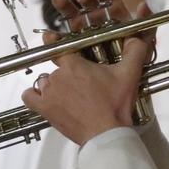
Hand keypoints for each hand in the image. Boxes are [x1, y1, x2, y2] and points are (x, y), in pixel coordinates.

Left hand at [21, 34, 150, 145]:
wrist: (106, 133)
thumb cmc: (116, 103)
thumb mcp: (129, 74)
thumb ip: (135, 51)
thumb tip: (139, 36)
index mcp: (74, 64)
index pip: (59, 47)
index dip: (56, 42)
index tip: (53, 38)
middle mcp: (57, 75)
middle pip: (57, 68)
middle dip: (68, 73)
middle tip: (84, 84)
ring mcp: (48, 93)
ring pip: (45, 82)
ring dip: (54, 86)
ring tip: (70, 95)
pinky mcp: (44, 109)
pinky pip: (29, 97)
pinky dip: (34, 95)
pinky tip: (44, 98)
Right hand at [49, 0, 157, 56]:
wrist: (119, 90)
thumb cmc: (134, 66)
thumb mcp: (144, 49)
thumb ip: (146, 27)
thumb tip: (143, 6)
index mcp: (113, 12)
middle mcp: (95, 17)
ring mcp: (80, 30)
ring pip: (68, 11)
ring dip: (63, 2)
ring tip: (59, 0)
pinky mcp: (69, 47)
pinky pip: (58, 38)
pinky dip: (52, 35)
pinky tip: (51, 34)